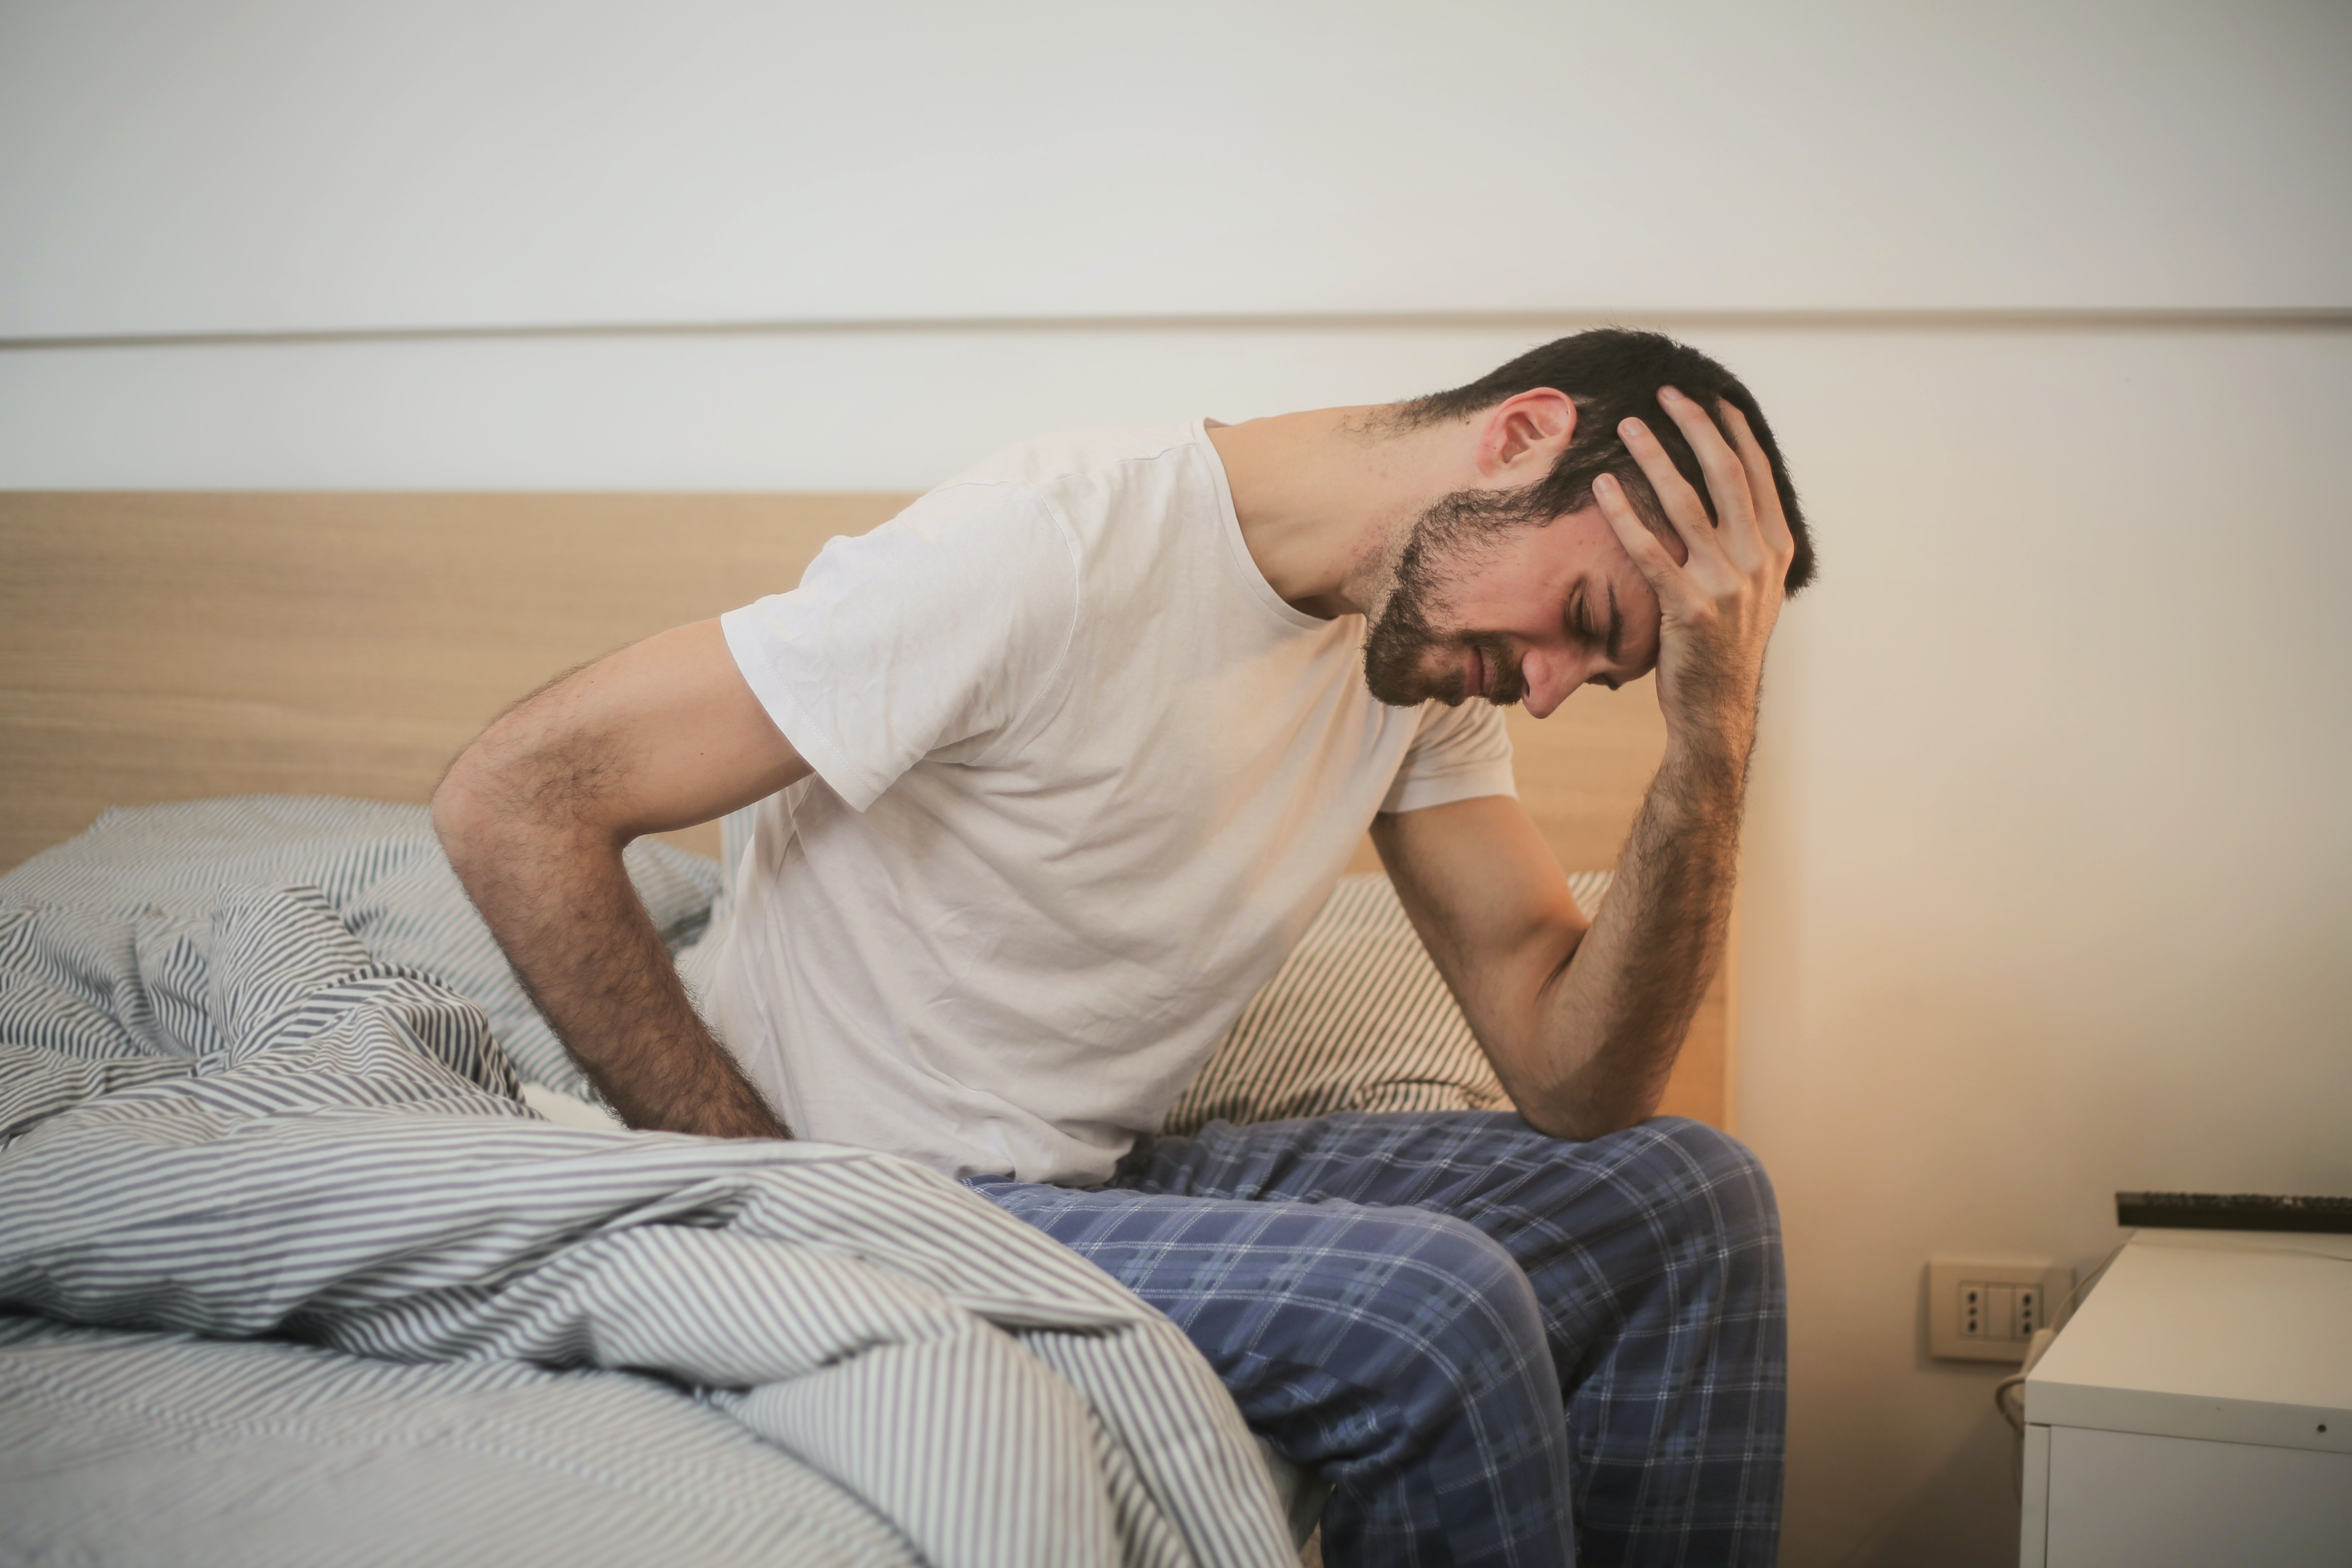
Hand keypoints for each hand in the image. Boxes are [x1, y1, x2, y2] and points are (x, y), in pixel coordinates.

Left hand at [1592, 388, 1796, 762]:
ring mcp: (1726, 584)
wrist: (1717, 708)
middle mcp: (1757, 561)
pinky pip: (1650, 551)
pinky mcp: (1689, 608)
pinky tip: (1603, 487)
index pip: (1756, 474)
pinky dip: (1624, 515)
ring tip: (1627, 426)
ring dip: (1655, 459)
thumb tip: (1724, 492)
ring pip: (1686, 504)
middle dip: (1695, 427)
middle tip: (1666, 393)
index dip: (1732, 431)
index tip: (1709, 397)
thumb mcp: (1752, 589)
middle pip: (1726, 475)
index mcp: (1776, 549)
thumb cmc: (1723, 645)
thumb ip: (1744, 541)